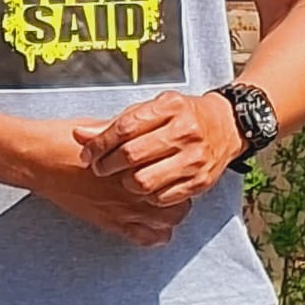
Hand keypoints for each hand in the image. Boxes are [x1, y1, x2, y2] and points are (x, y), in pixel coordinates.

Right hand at [24, 119, 190, 248]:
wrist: (37, 160)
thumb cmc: (61, 141)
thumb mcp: (100, 127)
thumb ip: (125, 133)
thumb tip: (143, 129)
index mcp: (131, 160)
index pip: (172, 170)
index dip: (177, 169)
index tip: (175, 166)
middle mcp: (130, 187)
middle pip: (176, 201)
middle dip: (179, 196)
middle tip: (173, 188)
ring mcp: (120, 208)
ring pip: (165, 223)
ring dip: (168, 216)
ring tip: (163, 207)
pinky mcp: (108, 222)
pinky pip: (142, 238)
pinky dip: (152, 236)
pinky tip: (150, 226)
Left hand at [72, 91, 243, 207]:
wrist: (225, 127)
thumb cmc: (181, 116)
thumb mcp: (151, 109)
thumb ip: (116, 122)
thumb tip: (79, 135)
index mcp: (169, 107)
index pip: (124, 128)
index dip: (100, 144)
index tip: (87, 153)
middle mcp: (184, 131)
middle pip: (132, 155)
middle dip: (107, 165)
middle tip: (99, 168)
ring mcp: (194, 158)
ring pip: (144, 181)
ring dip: (125, 183)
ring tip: (121, 178)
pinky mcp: (200, 181)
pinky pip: (162, 197)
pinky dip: (147, 196)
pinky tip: (143, 187)